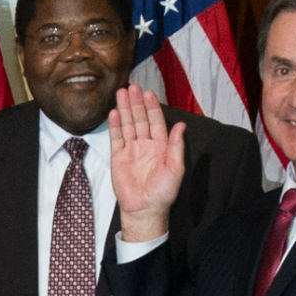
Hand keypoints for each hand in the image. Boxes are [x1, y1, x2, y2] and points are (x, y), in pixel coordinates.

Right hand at [108, 87, 183, 240]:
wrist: (145, 208)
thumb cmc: (163, 191)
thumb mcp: (175, 167)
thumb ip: (176, 145)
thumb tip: (181, 124)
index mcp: (161, 146)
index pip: (156, 121)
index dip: (152, 107)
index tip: (148, 93)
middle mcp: (145, 145)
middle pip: (140, 119)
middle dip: (136, 103)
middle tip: (132, 86)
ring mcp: (131, 150)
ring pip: (128, 125)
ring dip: (125, 109)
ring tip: (121, 93)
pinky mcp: (118, 157)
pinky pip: (116, 138)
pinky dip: (115, 125)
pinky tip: (114, 113)